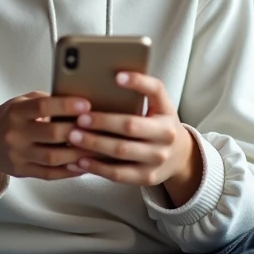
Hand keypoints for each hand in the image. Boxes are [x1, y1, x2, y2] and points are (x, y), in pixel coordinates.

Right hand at [0, 92, 89, 182]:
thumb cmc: (6, 119)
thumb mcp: (18, 103)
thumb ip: (43, 101)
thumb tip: (75, 101)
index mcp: (15, 112)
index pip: (42, 107)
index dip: (65, 105)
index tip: (86, 104)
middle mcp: (15, 134)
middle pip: (51, 134)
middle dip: (78, 131)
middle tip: (99, 128)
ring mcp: (18, 155)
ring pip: (53, 158)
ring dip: (78, 154)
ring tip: (98, 148)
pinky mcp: (22, 172)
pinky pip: (48, 174)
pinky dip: (68, 171)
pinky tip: (83, 165)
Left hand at [64, 72, 199, 193]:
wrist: (180, 157)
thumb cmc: (160, 126)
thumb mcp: (160, 107)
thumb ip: (143, 93)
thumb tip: (112, 77)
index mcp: (167, 112)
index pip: (155, 91)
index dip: (138, 82)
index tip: (117, 77)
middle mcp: (165, 136)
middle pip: (130, 126)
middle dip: (102, 122)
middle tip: (79, 118)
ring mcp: (157, 159)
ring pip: (121, 151)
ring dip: (94, 144)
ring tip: (73, 137)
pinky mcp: (147, 177)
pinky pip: (118, 173)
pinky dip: (97, 167)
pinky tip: (80, 160)